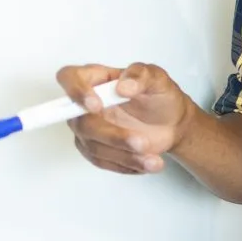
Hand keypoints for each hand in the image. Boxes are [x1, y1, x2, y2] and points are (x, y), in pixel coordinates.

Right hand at [56, 62, 194, 175]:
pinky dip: (125, 164)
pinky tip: (145, 162)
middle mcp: (85, 104)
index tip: (97, 105)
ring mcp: (88, 127)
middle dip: (113, 136)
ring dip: (124, 155)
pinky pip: (101, 161)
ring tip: (152, 159)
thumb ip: (142, 76)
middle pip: (82, 122)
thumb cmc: (160, 96)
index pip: (70, 77)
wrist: (171, 123)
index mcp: (96, 78)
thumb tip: (123, 86)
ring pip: (93, 146)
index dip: (76, 92)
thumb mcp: (158, 79)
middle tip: (142, 142)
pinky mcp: (94, 148)